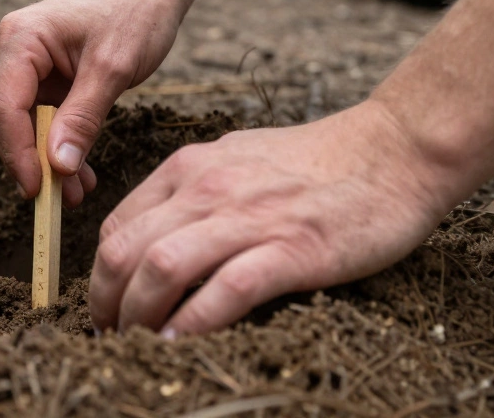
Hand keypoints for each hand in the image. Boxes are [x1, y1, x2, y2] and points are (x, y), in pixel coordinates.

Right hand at [0, 0, 184, 206]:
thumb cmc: (133, 16)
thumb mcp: (113, 69)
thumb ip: (83, 117)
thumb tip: (57, 166)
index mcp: (20, 39)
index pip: (4, 108)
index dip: (18, 154)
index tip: (39, 191)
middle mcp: (8, 50)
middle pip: (1, 121)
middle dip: (29, 162)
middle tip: (62, 199)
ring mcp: (20, 65)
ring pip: (16, 127)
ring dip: (42, 161)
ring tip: (77, 192)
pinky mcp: (36, 79)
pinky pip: (36, 122)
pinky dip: (54, 148)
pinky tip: (79, 174)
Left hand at [89, 100, 468, 334]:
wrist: (393, 149)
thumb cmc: (317, 161)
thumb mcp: (237, 158)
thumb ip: (195, 190)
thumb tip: (159, 236)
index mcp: (190, 168)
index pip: (117, 225)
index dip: (100, 273)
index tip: (105, 305)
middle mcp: (208, 188)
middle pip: (125, 250)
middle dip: (106, 302)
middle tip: (109, 334)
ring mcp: (249, 218)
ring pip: (162, 268)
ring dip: (138, 316)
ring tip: (136, 344)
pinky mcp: (292, 249)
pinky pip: (225, 291)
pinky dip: (193, 322)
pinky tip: (179, 343)